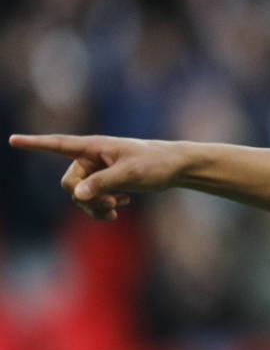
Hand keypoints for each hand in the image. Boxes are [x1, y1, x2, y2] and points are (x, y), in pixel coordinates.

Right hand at [8, 134, 183, 220]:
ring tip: (118, 208)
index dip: (35, 144)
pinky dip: (101, 208)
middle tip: (112, 204)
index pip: (58, 144)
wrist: (174, 168)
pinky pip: (91, 200)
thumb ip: (102, 183)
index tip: (13, 140)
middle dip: (86, 198)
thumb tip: (77, 195)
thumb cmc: (155, 164)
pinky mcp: (106, 183)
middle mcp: (91, 157)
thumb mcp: (130, 173)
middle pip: (69, 183)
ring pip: (80, 196)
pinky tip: (119, 209)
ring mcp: (97, 171)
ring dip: (95, 206)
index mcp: (94, 146)